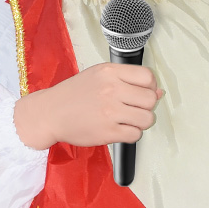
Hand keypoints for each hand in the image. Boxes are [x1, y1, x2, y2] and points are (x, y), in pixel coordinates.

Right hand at [13, 63, 163, 149]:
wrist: (50, 113)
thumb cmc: (74, 94)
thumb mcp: (98, 76)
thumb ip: (127, 80)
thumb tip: (158, 92)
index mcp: (109, 72)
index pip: (148, 77)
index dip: (150, 87)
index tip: (143, 93)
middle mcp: (111, 90)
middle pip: (150, 99)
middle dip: (146, 107)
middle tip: (135, 109)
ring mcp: (109, 112)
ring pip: (146, 119)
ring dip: (141, 122)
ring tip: (128, 120)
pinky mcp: (107, 132)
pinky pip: (135, 135)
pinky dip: (132, 134)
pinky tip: (121, 129)